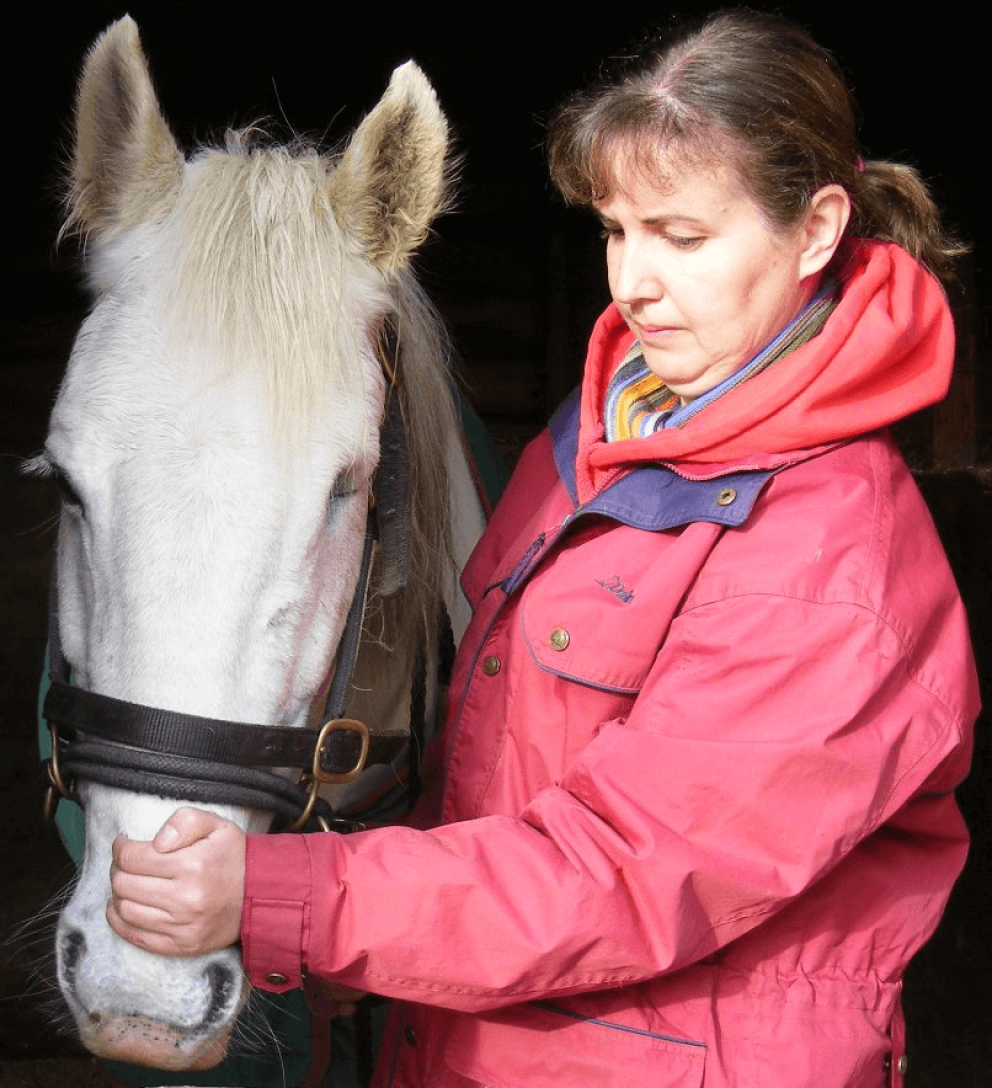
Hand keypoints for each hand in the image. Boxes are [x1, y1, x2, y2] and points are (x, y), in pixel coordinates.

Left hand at [107, 807, 245, 956]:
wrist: (261, 893)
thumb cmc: (234, 856)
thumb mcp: (217, 825)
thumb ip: (185, 821)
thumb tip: (156, 841)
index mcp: (192, 865)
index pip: (132, 858)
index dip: (120, 848)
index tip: (124, 843)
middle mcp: (186, 898)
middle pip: (124, 884)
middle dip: (117, 869)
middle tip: (126, 862)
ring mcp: (183, 926)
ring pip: (125, 910)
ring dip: (118, 894)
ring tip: (127, 883)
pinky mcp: (182, 945)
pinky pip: (135, 936)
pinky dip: (120, 922)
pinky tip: (123, 907)